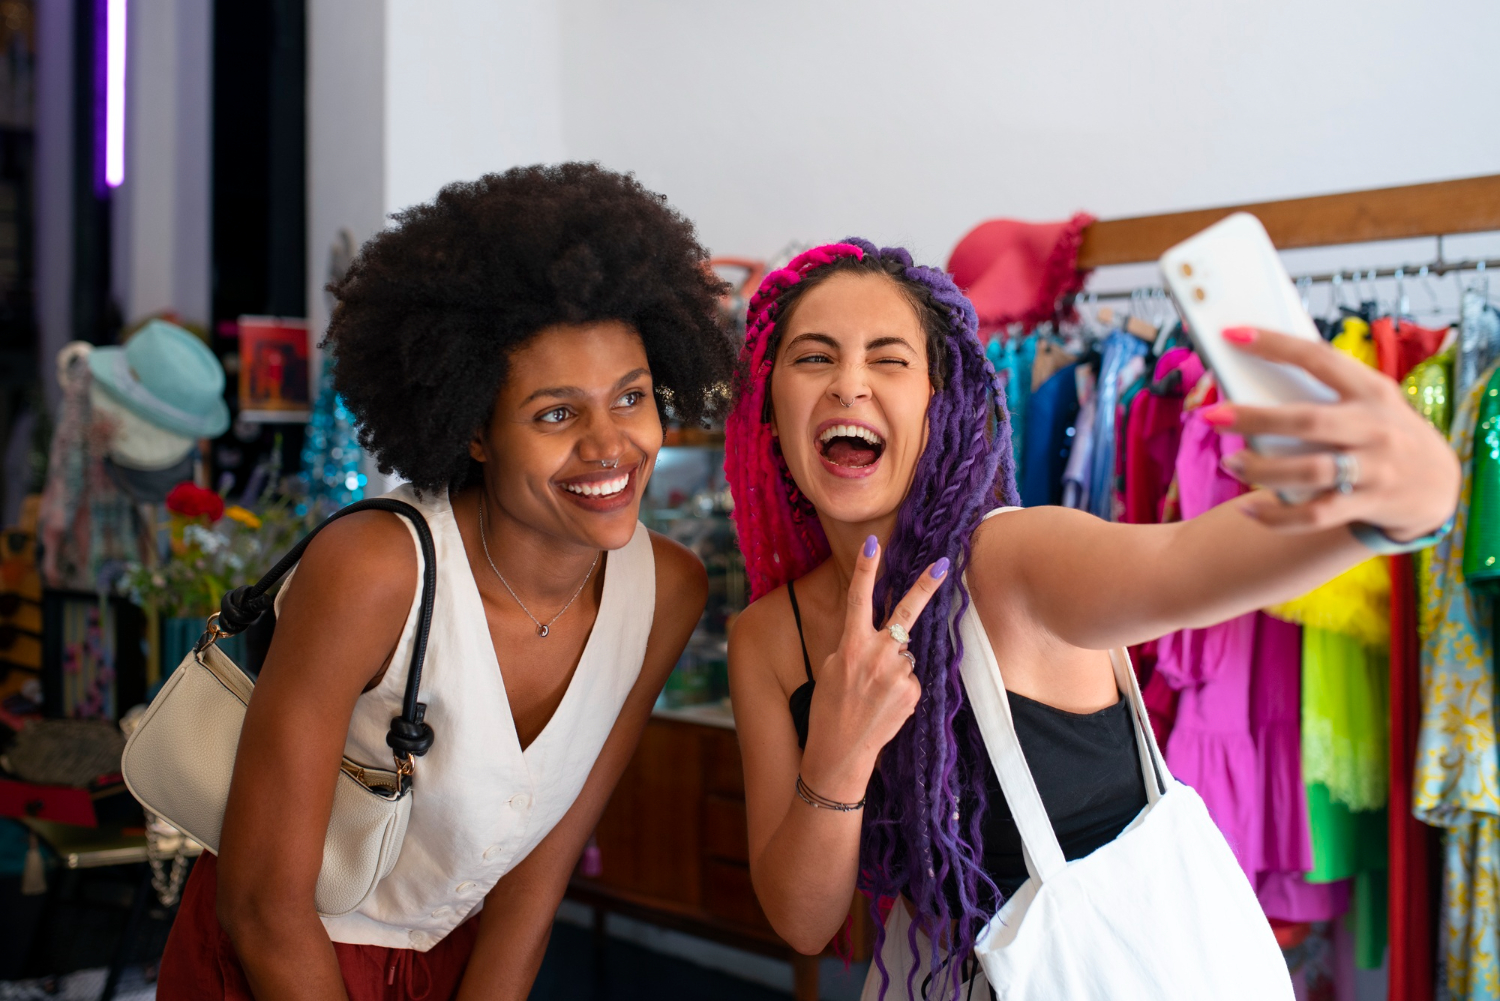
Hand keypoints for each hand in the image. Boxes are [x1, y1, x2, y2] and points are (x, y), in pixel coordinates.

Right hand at [799, 537, 948, 800]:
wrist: (840, 752)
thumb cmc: (830, 708)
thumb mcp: (833, 668)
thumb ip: (856, 646)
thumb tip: (880, 637)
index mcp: (852, 645)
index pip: (858, 598)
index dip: (865, 569)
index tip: (873, 543)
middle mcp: (878, 655)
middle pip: (905, 613)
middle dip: (925, 586)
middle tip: (943, 563)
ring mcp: (898, 674)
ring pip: (904, 654)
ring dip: (894, 665)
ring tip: (874, 693)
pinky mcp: (912, 692)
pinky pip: (910, 678)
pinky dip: (900, 686)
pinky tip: (884, 704)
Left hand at [1209, 327, 1459, 541]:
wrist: (1437, 482)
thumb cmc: (1382, 430)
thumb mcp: (1369, 400)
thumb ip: (1325, 391)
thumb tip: (1254, 380)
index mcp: (1371, 390)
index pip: (1319, 358)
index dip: (1274, 344)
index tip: (1232, 334)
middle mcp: (1375, 427)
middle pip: (1307, 420)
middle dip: (1255, 417)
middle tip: (1213, 416)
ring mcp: (1374, 468)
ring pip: (1309, 471)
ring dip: (1261, 469)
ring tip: (1231, 463)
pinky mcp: (1368, 504)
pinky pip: (1315, 514)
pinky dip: (1277, 516)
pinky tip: (1250, 509)